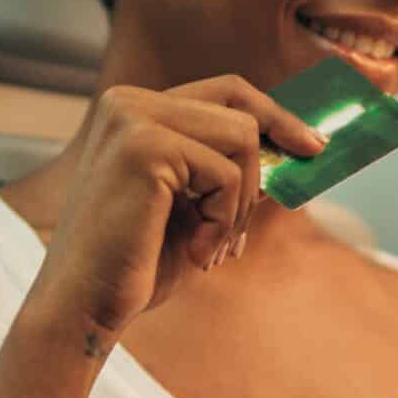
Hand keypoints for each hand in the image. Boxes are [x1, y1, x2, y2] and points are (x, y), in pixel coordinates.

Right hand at [20, 75, 323, 342]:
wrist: (85, 305)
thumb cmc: (137, 264)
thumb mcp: (195, 209)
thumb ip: (230, 174)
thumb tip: (294, 150)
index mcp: (133, 110)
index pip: (225, 91)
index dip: (275, 114)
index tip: (313, 144)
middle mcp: (127, 102)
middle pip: (240, 109)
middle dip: (265, 165)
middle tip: (266, 211)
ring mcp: (132, 119)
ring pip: (242, 139)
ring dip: (240, 203)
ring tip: (212, 246)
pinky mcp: (144, 147)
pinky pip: (226, 175)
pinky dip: (224, 221)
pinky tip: (196, 252)